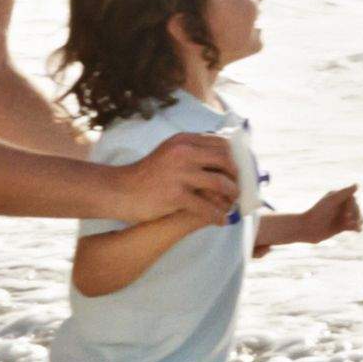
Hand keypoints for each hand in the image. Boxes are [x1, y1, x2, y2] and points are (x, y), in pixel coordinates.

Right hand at [93, 132, 242, 226]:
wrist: (119, 190)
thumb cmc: (147, 175)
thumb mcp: (169, 153)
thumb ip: (192, 152)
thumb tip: (225, 157)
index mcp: (184, 140)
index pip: (222, 144)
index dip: (237, 158)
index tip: (243, 170)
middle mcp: (183, 153)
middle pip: (225, 161)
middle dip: (238, 177)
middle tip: (242, 189)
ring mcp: (179, 174)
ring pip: (220, 184)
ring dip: (232, 196)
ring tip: (233, 204)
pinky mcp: (175, 195)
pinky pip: (206, 207)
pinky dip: (217, 215)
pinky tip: (221, 221)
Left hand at [273, 185, 362, 247]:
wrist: (306, 229)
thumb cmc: (317, 213)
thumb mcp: (331, 201)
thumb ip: (344, 192)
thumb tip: (357, 185)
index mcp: (337, 197)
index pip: (352, 199)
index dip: (353, 207)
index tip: (346, 215)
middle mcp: (340, 205)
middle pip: (356, 208)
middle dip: (356, 215)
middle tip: (348, 221)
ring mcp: (341, 216)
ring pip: (357, 217)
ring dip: (359, 220)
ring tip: (356, 226)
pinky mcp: (341, 227)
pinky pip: (353, 226)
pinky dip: (357, 227)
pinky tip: (357, 230)